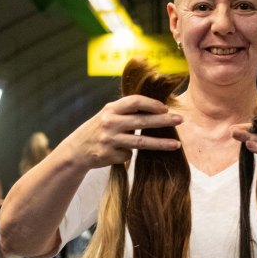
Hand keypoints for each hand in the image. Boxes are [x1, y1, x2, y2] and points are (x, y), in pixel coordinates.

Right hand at [60, 95, 182, 169]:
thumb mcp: (108, 114)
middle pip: (142, 121)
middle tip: (180, 120)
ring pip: (141, 143)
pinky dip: (129, 154)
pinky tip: (121, 152)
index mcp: (110, 109)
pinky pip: (129, 155)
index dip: (152, 104)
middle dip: (164, 121)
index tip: (166, 108)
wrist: (76, 150)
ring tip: (177, 145)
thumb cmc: (99, 129)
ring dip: (161, 144)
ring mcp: (109, 140)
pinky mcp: (109, 155)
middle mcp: (109, 122)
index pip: (135, 101)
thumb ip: (127, 111)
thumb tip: (157, 109)